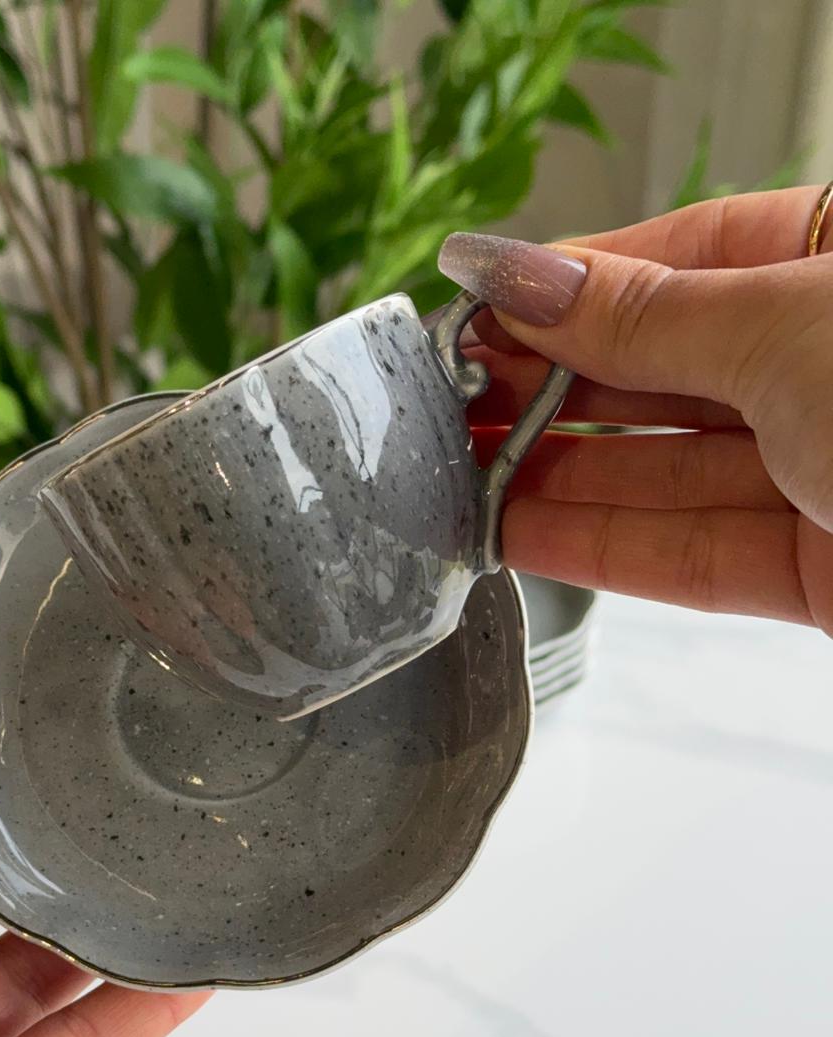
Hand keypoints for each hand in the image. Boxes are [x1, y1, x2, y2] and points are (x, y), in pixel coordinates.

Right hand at [438, 185, 832, 633]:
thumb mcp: (788, 323)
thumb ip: (642, 317)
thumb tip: (523, 277)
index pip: (667, 265)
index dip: (560, 293)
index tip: (468, 318)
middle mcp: (828, 364)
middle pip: (655, 375)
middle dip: (545, 392)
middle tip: (445, 410)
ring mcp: (825, 469)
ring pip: (663, 473)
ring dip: (557, 479)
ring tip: (460, 480)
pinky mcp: (822, 568)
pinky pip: (691, 553)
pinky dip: (604, 549)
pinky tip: (525, 534)